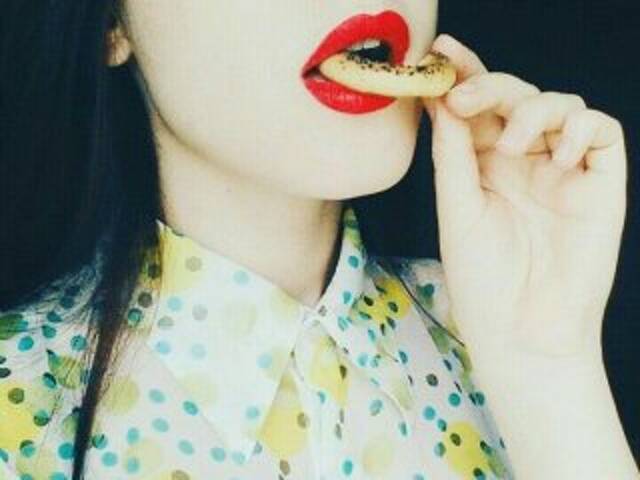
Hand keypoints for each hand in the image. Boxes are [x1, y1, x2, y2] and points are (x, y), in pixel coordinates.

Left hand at [420, 34, 627, 357]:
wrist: (522, 332)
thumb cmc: (482, 278)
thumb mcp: (458, 208)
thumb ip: (453, 152)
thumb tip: (440, 97)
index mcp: (483, 165)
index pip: (477, 109)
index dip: (464, 75)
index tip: (442, 51)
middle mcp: (523, 161)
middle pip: (516, 98)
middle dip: (493, 86)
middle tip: (468, 94)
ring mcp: (562, 170)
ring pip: (561, 105)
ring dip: (536, 109)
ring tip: (515, 146)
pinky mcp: (599, 183)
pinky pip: (600, 132)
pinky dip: (580, 129)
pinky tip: (556, 156)